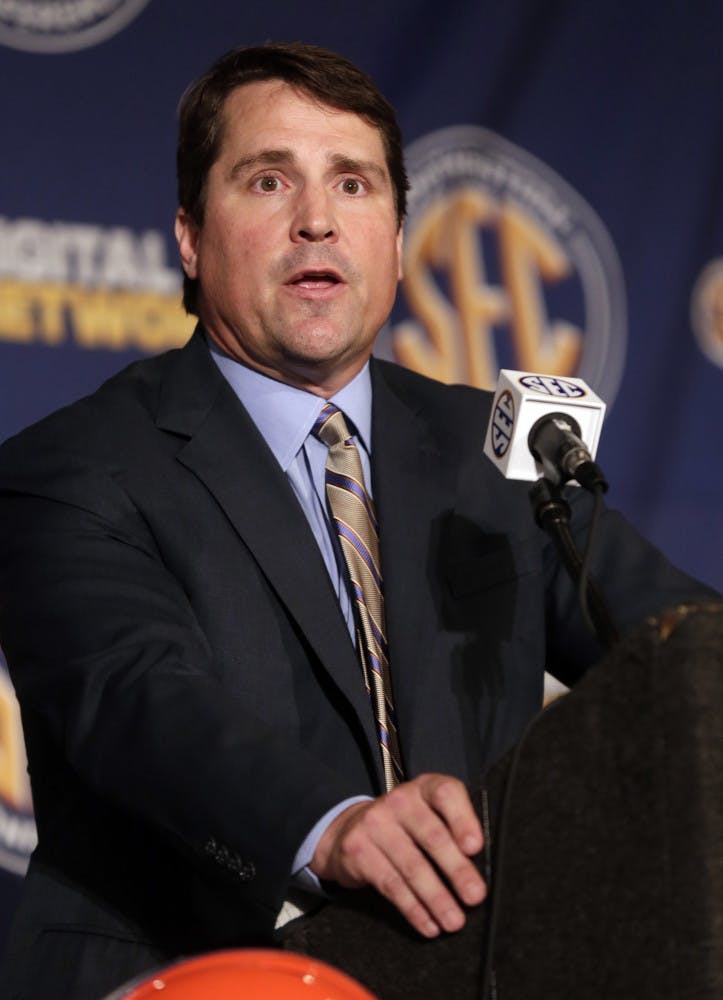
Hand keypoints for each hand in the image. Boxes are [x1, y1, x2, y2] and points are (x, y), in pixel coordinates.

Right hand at [310, 773, 485, 937]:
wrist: (352, 827)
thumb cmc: (406, 825)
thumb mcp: (429, 813)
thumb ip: (453, 829)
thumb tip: (482, 866)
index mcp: (423, 788)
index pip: (445, 794)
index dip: (462, 819)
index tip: (475, 847)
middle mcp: (399, 800)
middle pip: (432, 836)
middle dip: (457, 870)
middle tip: (475, 896)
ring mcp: (375, 823)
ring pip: (412, 866)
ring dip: (437, 899)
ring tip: (454, 920)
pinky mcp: (358, 850)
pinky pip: (391, 885)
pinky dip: (413, 909)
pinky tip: (428, 924)